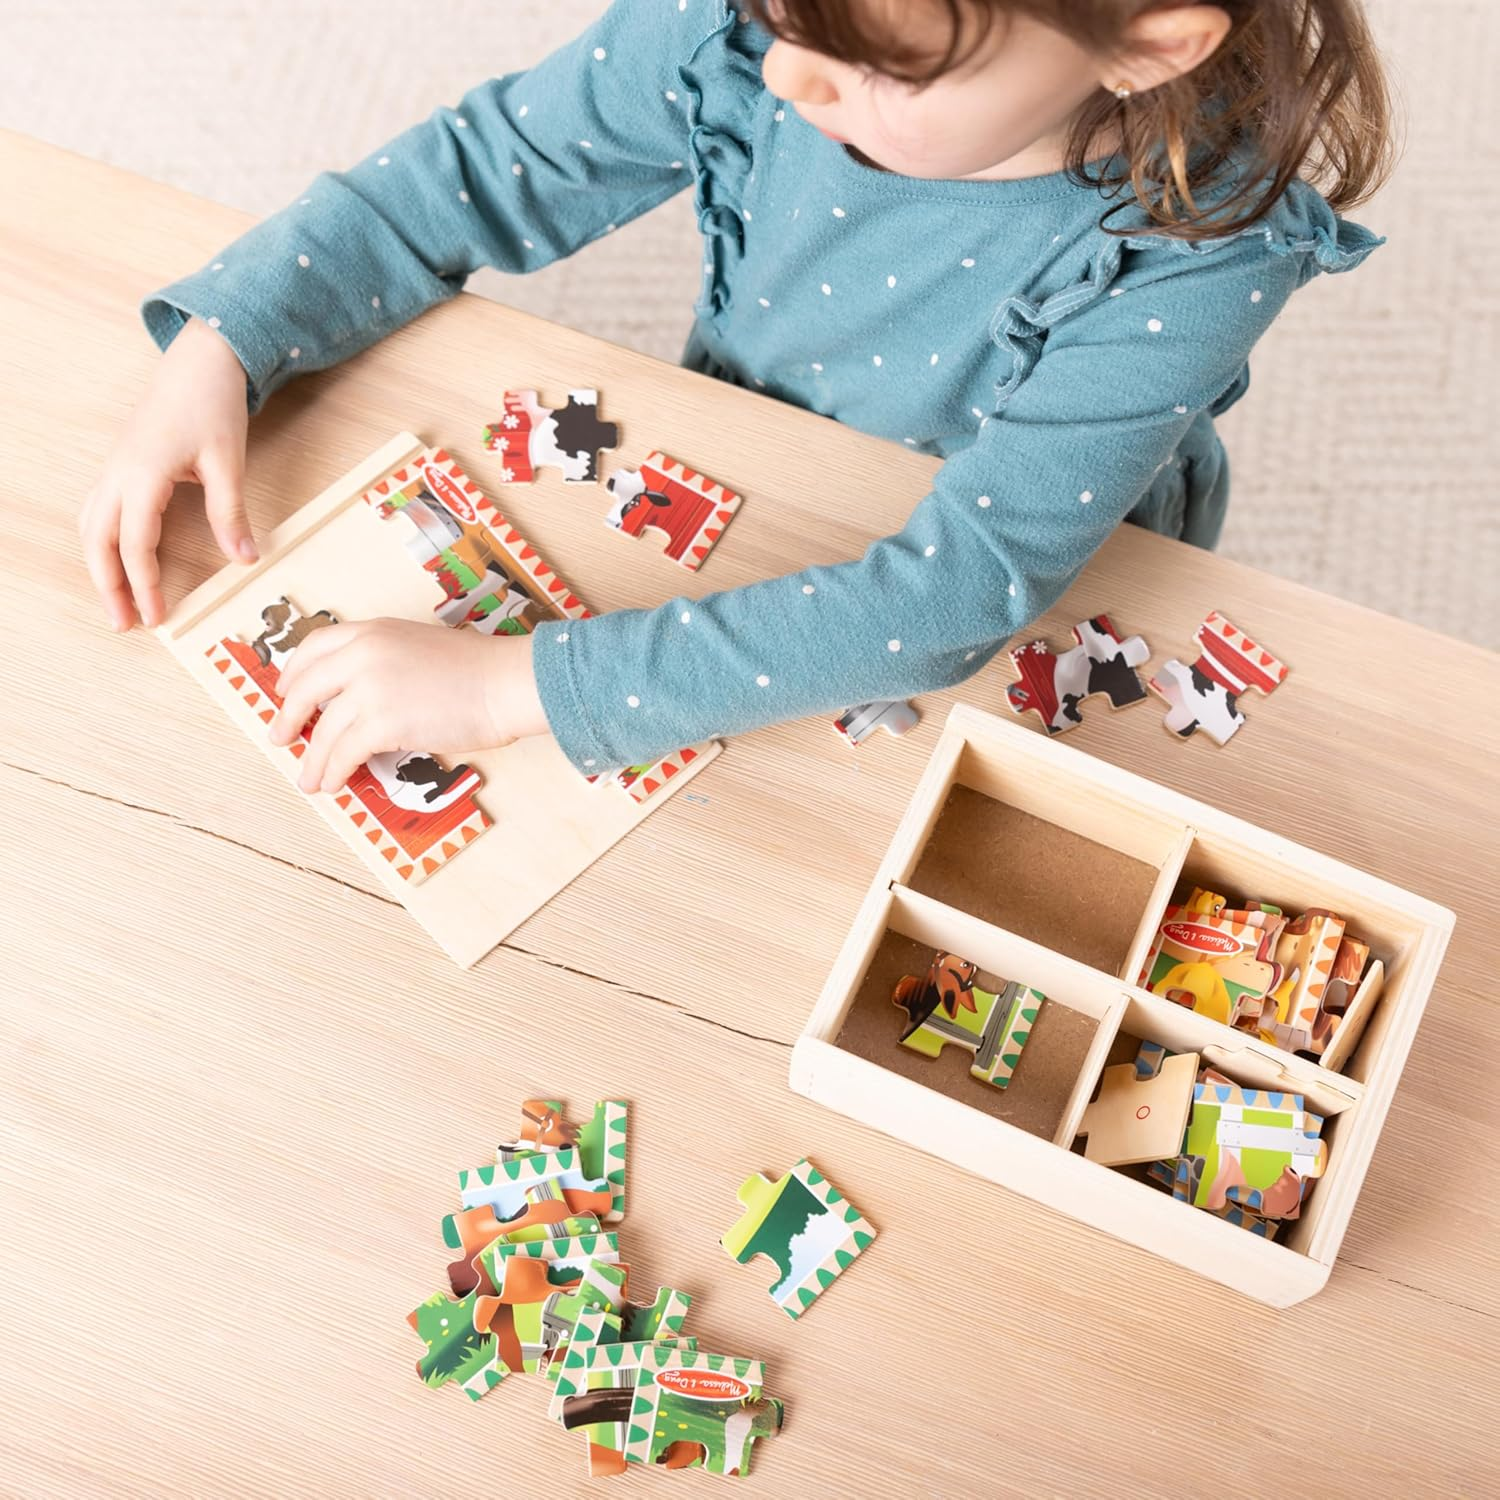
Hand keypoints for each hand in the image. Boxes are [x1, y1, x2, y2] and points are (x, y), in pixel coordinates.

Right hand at [80, 317, 251, 630]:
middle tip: (124, 624)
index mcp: (143, 474)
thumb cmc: (212, 405)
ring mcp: (114, 467)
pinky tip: (115, 562)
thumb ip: (231, 512)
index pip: (135, 543)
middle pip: (97, 541)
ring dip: (99, 566)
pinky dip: (100, 541)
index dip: (145, 585)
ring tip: (117, 603)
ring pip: (90, 526)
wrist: (200, 361)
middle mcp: (118, 473)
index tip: (158, 617)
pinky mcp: (120, 464)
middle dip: (108, 586)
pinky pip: (97, 510)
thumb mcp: (228, 462)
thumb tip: (244, 559)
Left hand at [269, 619, 548, 794]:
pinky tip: (334, 782)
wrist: (504, 683)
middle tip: (280, 736)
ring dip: (312, 759)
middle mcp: (363, 654)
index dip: (294, 672)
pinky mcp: (381, 722)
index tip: (286, 690)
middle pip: (305, 688)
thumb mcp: (419, 646)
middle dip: (289, 718)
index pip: (314, 647)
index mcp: (372, 631)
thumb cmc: (478, 670)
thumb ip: (385, 661)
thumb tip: (362, 697)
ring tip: (309, 779)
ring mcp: (369, 688)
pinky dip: (333, 771)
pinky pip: (343, 753)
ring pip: (323, 730)